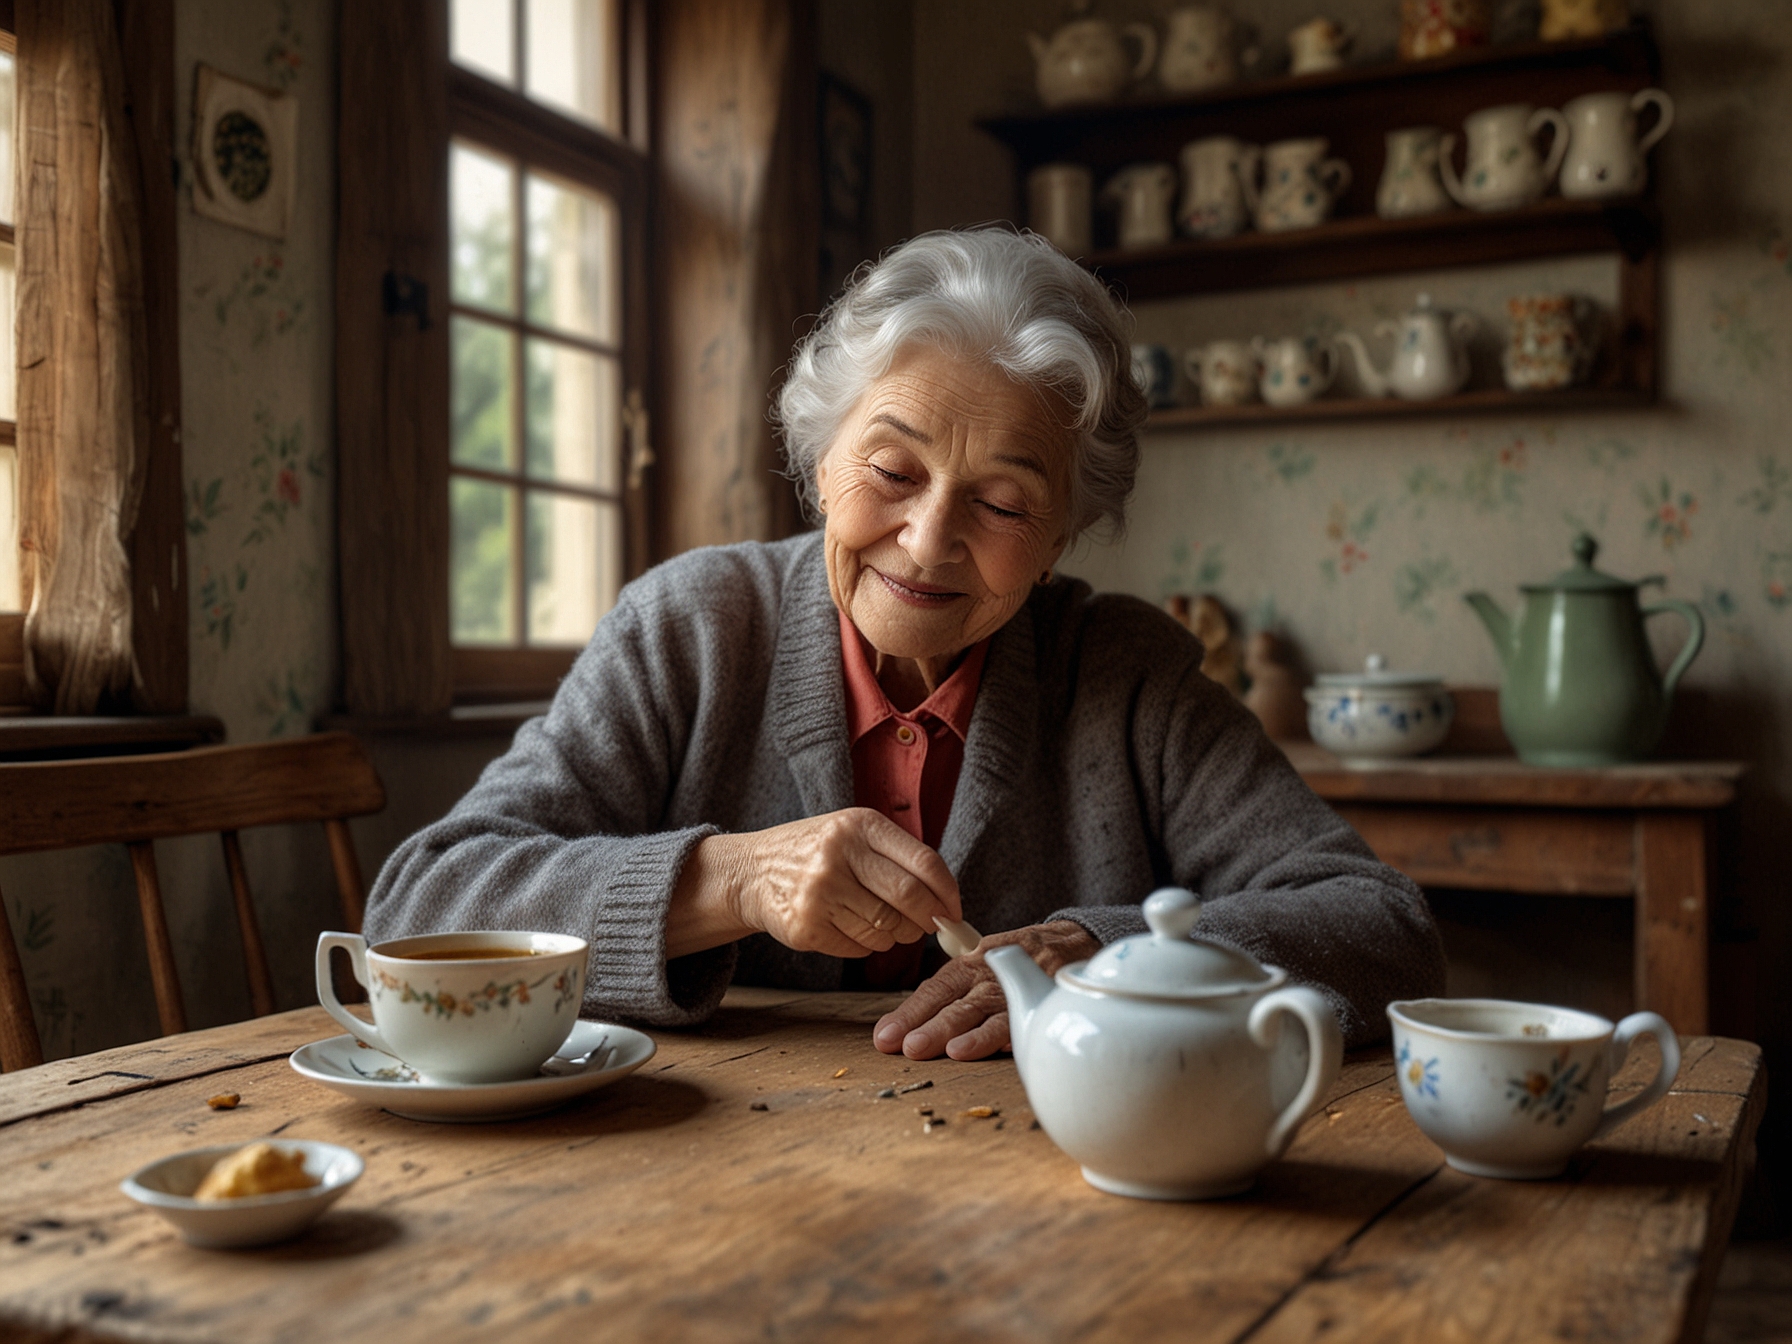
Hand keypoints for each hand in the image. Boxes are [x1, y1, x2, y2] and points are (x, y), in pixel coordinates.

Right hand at [715, 808, 961, 959]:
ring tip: (882, 923)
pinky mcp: (806, 927)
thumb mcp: (852, 833)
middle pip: (909, 898)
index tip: (954, 911)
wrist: (751, 871)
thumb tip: (946, 904)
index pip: (923, 862)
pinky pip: (860, 948)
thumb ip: (898, 858)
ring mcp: (819, 892)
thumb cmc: (815, 852)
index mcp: (858, 825)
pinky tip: (851, 928)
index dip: (947, 892)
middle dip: (929, 919)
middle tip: (931, 927)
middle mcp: (838, 855)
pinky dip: (867, 945)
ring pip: (886, 929)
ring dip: (895, 934)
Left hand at [873, 920, 1100, 1060]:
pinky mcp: (1051, 998)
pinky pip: (1037, 1017)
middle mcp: (992, 975)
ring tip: (954, 1051)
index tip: (885, 1037)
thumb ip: (950, 989)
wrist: (1075, 939)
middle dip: (933, 1026)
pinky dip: (1022, 1033)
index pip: (935, 988)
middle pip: (960, 1002)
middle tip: (910, 1047)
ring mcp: (1023, 988)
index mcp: (970, 964)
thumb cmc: (1016, 958)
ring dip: (975, 1034)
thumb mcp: (981, 962)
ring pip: (995, 1013)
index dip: (910, 1012)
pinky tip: (1008, 1049)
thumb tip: (902, 1026)